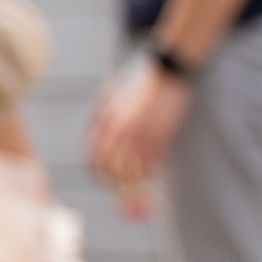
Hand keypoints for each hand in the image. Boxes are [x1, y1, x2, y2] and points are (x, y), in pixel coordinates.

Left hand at [87, 58, 189, 202]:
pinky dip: (154, 169)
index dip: (96, 171)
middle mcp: (121, 127)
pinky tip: (155, 169)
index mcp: (107, 118)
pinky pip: (154, 160)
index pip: (95, 152)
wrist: (167, 75)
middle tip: (121, 186)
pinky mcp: (161, 133)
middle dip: (115, 180)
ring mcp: (142, 131)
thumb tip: (100, 146)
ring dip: (137, 177)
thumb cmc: (139, 85)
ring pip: (134, 166)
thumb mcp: (113, 99)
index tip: (100, 180)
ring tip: (141, 177)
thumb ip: (104, 120)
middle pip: (112, 164)